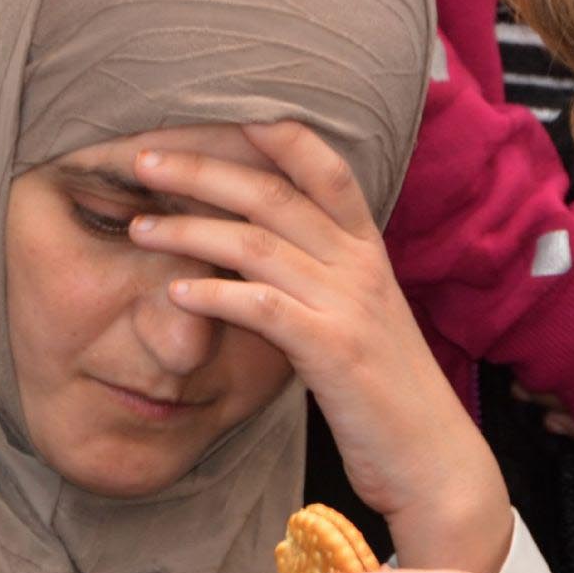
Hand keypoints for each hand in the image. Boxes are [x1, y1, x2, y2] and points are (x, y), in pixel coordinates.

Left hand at [131, 123, 511, 572]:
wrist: (434, 461)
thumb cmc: (387, 398)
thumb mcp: (360, 322)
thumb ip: (321, 282)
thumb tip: (259, 256)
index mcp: (367, 252)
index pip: (323, 167)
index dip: (272, 132)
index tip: (213, 111)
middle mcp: (361, 267)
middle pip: (273, 192)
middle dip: (202, 168)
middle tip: (142, 158)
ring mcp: (349, 306)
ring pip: (257, 243)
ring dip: (189, 229)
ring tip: (139, 226)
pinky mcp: (334, 352)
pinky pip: (261, 307)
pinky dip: (211, 294)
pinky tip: (172, 294)